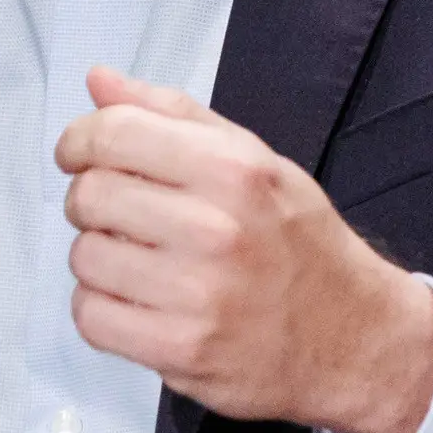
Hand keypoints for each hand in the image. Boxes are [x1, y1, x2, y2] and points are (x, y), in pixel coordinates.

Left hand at [56, 66, 432, 432]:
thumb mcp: (257, 161)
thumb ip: (175, 116)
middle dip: (91, 199)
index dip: (80, 140)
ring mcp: (198, 296)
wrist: (353, 337)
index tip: (80, 153)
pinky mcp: (181, 351)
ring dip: (100, 256)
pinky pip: (92, 318)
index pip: (115, 135)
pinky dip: (101, 308)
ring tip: (139, 261)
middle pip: (90, 195)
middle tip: (119, 213)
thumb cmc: (299, 243)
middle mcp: (216, 229)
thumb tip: (99, 81)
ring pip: (84, 258)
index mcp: (235, 170)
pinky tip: (136, 301)